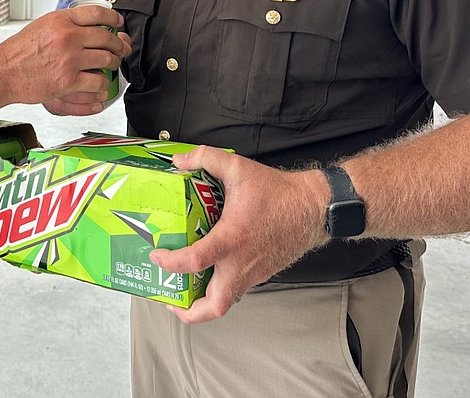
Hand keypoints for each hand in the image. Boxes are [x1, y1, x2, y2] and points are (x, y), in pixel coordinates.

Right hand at [0, 5, 131, 109]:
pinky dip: (103, 84)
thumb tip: (86, 25)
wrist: (4, 72)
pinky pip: (97, 81)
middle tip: (120, 48)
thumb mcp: (42, 26)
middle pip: (106, 37)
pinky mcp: (69, 80)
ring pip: (106, 59)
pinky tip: (101, 84)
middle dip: (118, 44)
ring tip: (112, 65)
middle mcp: (68, 36)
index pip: (97, 13)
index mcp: (61, 20)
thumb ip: (64, 24)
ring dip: (114, 63)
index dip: (113, 19)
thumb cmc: (19, 52)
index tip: (118, 24)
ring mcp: (70, 59)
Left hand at [148, 146, 328, 323]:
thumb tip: (180, 160)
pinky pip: (236, 289)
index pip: (195, 261)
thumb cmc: (278, 193)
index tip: (158, 255)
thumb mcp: (238, 167)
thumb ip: (205, 158)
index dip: (170, 263)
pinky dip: (218, 287)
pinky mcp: (260, 274)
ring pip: (225, 302)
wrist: (312, 208)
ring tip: (184, 288)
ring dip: (203, 302)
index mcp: (232, 239)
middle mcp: (241, 264)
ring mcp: (252, 273)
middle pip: (214, 306)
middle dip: (188, 310)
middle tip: (170, 297)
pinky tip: (209, 271)